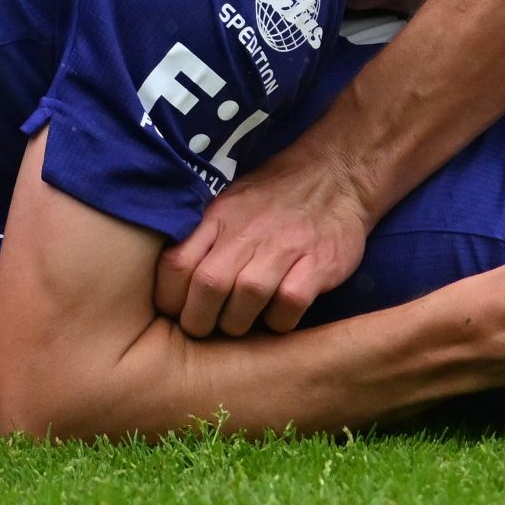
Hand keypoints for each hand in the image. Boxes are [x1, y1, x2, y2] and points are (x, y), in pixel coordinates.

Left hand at [156, 154, 374, 338]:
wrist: (338, 174)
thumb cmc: (275, 196)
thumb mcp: (231, 202)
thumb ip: (202, 235)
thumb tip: (166, 280)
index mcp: (220, 216)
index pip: (177, 262)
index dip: (169, 297)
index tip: (174, 312)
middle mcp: (248, 230)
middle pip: (209, 284)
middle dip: (200, 320)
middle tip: (205, 329)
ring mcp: (285, 245)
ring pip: (248, 298)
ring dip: (240, 323)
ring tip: (242, 324)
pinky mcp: (319, 262)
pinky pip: (290, 304)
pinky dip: (280, 320)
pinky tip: (279, 316)